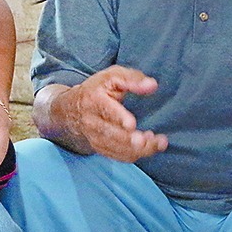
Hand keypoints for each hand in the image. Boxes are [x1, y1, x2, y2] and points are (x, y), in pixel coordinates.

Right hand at [53, 66, 167, 162]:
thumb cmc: (97, 89)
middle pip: (115, 135)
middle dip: (137, 141)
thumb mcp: (112, 76)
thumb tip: (152, 85)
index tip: (131, 124)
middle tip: (157, 140)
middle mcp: (91, 121)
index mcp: (94, 99)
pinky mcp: (99, 148)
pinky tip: (147, 143)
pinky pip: (120, 156)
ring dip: (142, 149)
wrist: (72, 108)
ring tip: (159, 141)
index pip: (106, 110)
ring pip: (119, 149)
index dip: (119, 117)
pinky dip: (136, 153)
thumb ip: (133, 79)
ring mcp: (94, 137)